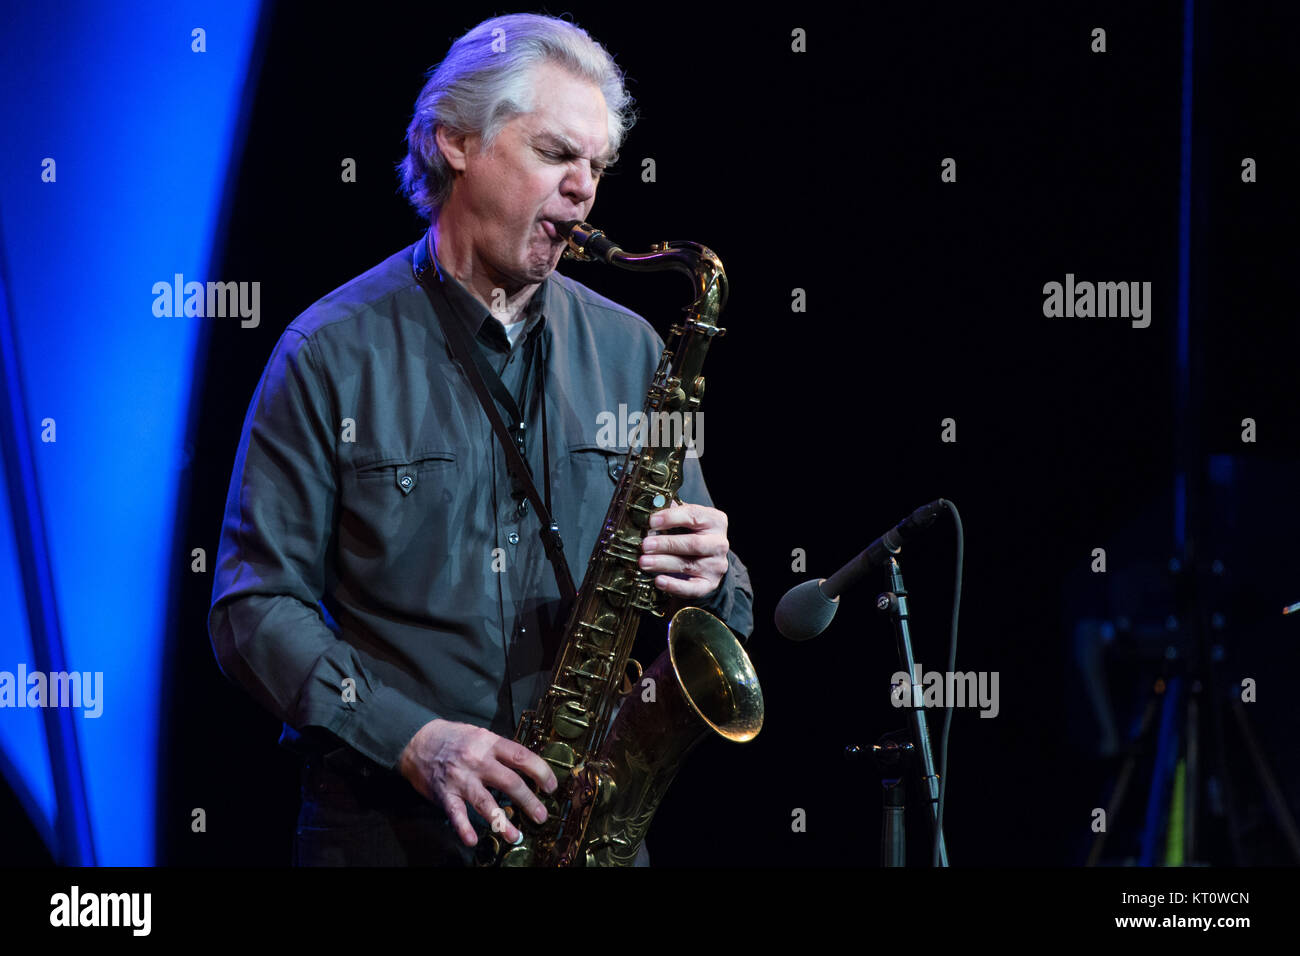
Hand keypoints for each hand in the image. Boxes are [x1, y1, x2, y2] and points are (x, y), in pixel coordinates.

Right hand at [398, 718, 556, 847]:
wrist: (417, 740)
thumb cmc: (453, 738)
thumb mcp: (480, 735)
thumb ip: (500, 750)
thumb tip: (526, 767)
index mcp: (489, 743)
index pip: (522, 757)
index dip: (541, 772)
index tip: (552, 786)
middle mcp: (477, 761)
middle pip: (510, 782)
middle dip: (529, 801)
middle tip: (542, 816)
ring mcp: (461, 778)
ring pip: (486, 803)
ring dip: (503, 822)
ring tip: (515, 836)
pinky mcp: (445, 793)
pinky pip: (456, 814)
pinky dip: (464, 828)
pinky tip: (472, 840)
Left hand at [638, 502, 729, 598]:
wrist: (707, 561)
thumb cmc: (691, 535)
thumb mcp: (686, 520)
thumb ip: (672, 512)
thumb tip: (649, 505)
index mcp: (715, 521)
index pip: (694, 516)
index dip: (671, 518)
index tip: (651, 521)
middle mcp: (718, 543)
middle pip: (693, 543)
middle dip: (666, 544)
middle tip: (645, 545)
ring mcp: (715, 565)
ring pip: (689, 565)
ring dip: (663, 563)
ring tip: (643, 562)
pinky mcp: (709, 584)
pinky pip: (692, 588)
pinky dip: (674, 585)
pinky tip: (658, 581)